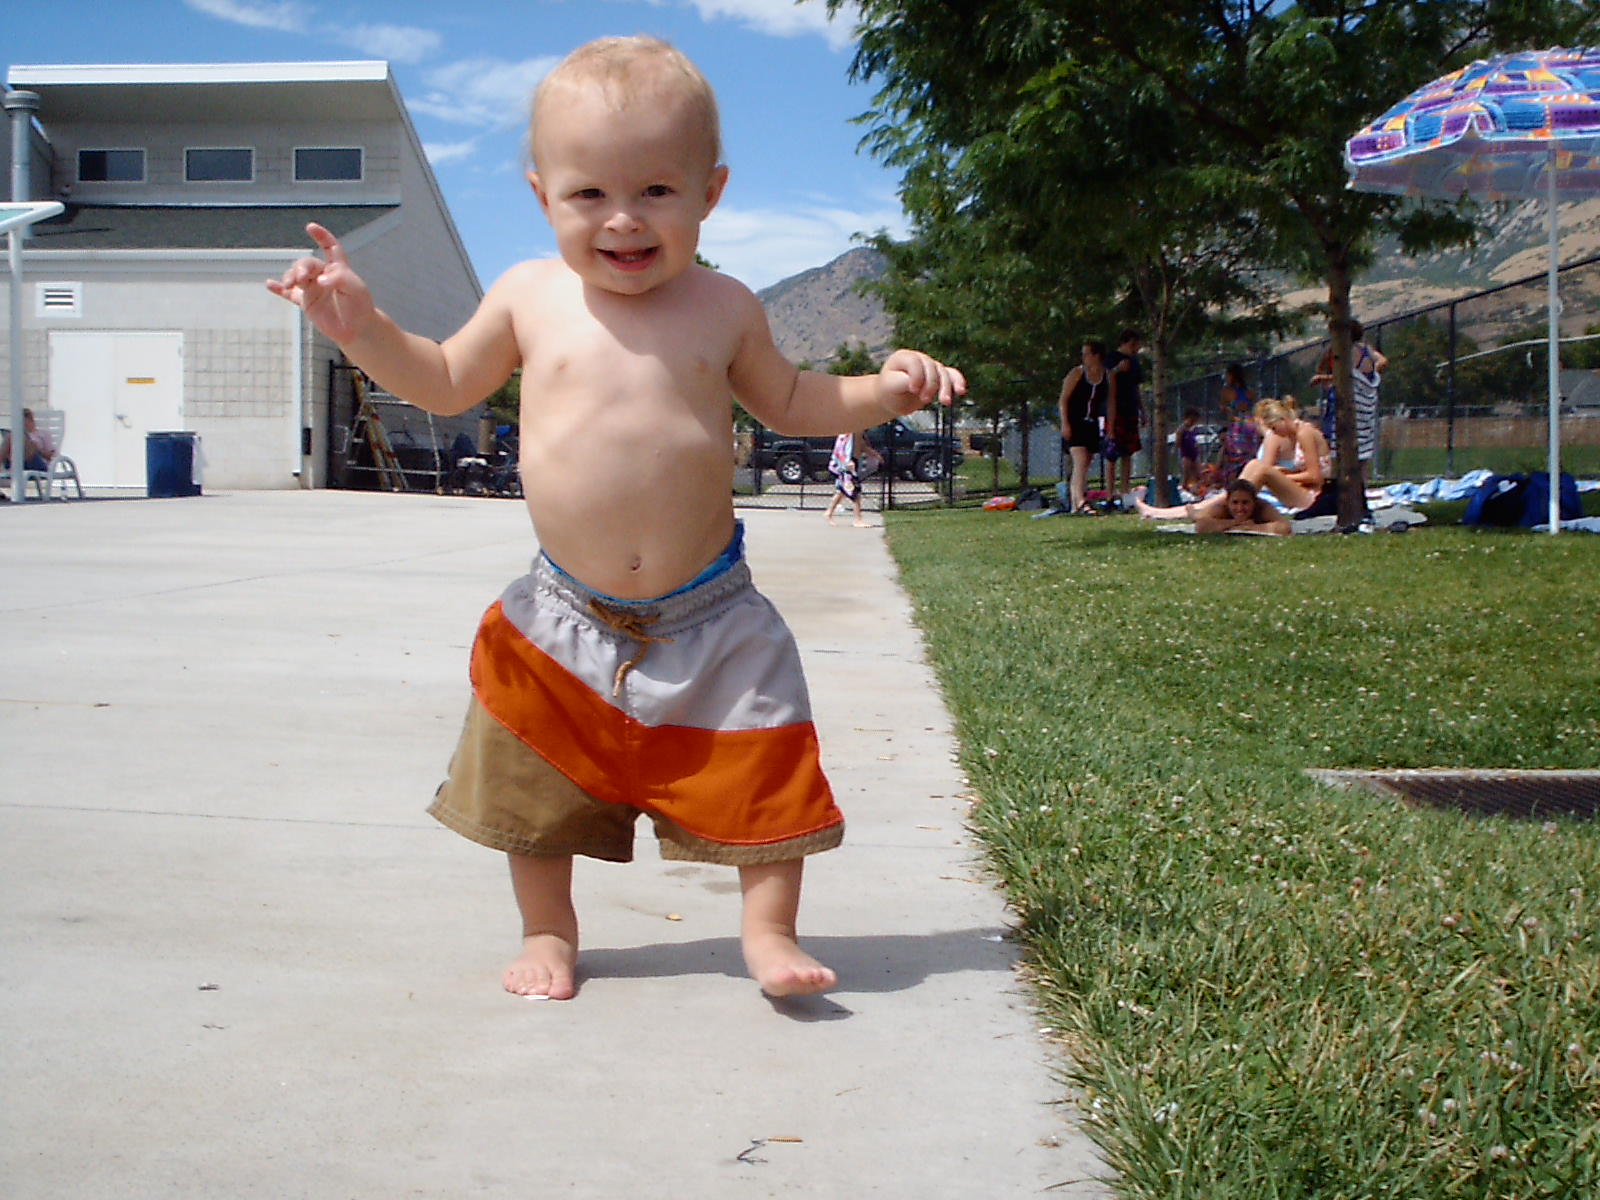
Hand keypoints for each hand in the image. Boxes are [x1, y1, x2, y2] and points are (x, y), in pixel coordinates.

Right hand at [266, 223, 375, 344]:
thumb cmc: (360, 306)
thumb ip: (339, 278)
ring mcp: (313, 289)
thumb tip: (319, 280)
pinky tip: (269, 284)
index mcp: (338, 268)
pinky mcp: (306, 303)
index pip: (330, 248)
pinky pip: (289, 294)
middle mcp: (323, 276)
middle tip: (301, 278)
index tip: (310, 227)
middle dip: (301, 268)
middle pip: (307, 264)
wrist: (357, 330)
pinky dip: (278, 289)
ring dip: (289, 277)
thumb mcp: (355, 288)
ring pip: (296, 276)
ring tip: (287, 284)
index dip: (322, 237)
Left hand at [877, 349, 966, 414]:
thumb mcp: (890, 387)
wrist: (892, 399)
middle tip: (924, 399)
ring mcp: (930, 366)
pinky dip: (957, 382)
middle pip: (932, 367)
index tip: (913, 390)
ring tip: (945, 402)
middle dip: (931, 384)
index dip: (917, 375)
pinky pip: (952, 375)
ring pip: (943, 372)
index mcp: (903, 357)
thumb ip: (903, 382)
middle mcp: (919, 358)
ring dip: (946, 387)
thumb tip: (916, 382)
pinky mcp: (939, 376)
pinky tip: (960, 391)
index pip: (915, 362)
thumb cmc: (889, 391)